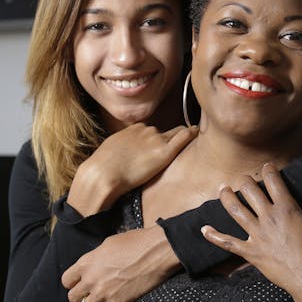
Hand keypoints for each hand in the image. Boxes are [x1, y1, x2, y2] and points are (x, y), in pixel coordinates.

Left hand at [61, 225, 179, 301]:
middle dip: (81, 295)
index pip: (66, 280)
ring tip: (102, 299)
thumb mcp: (109, 243)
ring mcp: (103, 293)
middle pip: (72, 297)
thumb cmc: (136, 241)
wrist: (156, 251)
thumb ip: (96, 257)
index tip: (81, 281)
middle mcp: (91, 279)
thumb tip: (94, 264)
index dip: (73, 281)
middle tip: (92, 291)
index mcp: (87, 262)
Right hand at [68, 124, 197, 214]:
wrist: (103, 172)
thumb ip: (124, 147)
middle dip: (171, 138)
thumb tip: (126, 154)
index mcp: (134, 129)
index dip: (158, 138)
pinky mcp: (164, 151)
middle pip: (165, 132)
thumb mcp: (112, 148)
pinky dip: (191, 133)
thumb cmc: (103, 166)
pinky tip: (198, 132)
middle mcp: (147, 130)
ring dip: (180, 140)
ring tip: (192, 142)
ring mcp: (156, 139)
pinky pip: (183, 137)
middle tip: (179, 146)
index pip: (152, 131)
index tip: (161, 144)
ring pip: (175, 134)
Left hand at [200, 163, 301, 301]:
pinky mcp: (251, 252)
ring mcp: (257, 234)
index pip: (274, 180)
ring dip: (227, 197)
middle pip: (250, 190)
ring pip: (236, 210)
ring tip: (223, 189)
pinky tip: (204, 229)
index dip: (269, 169)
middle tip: (245, 179)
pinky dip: (214, 236)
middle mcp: (268, 217)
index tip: (267, 167)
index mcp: (287, 208)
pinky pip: (228, 242)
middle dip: (246, 181)